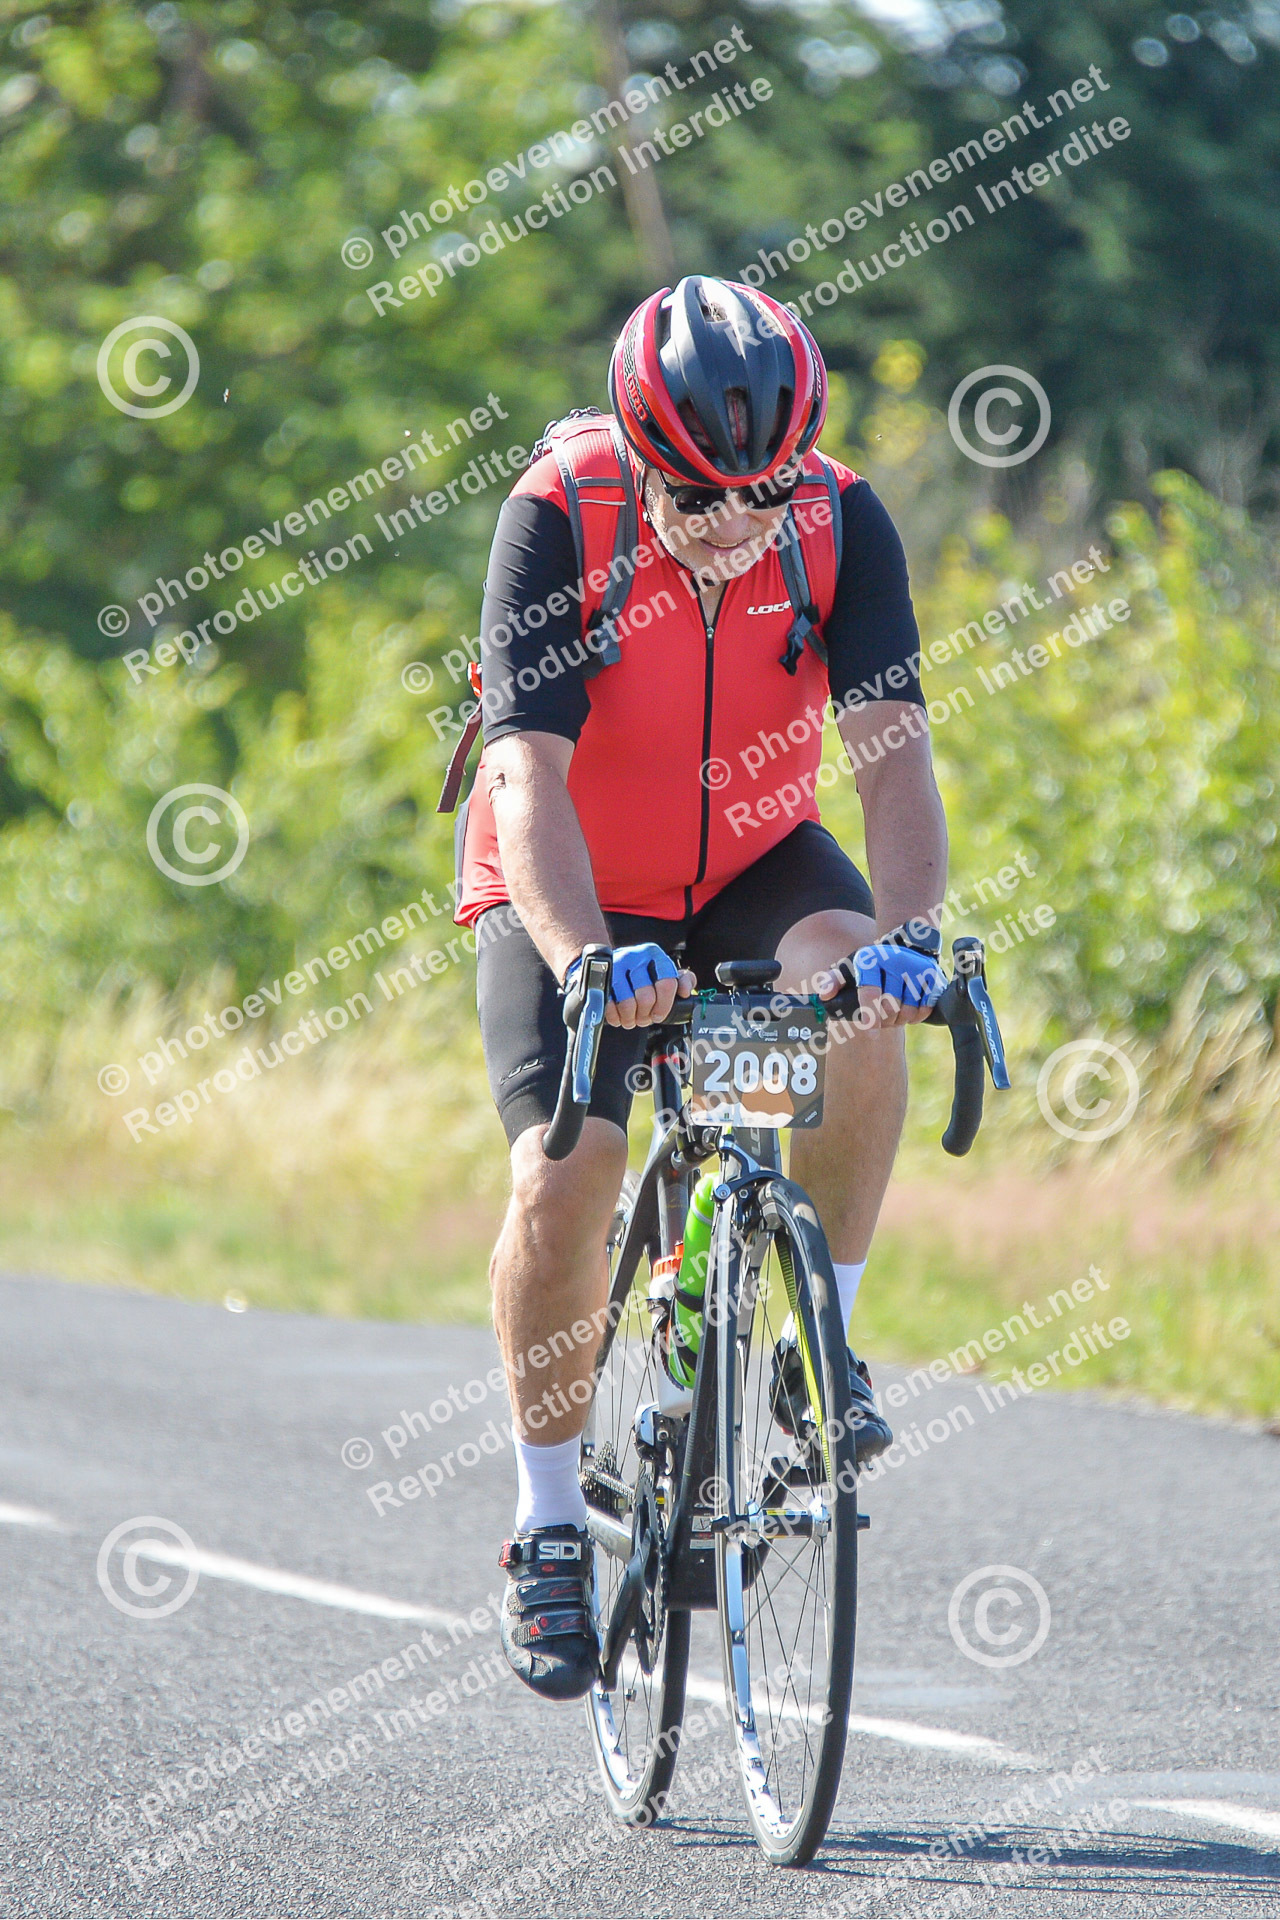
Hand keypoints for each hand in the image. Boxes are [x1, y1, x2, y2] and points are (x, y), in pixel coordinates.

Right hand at [603, 943, 695, 1028]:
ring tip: (632, 1017)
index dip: (664, 1005)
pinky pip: (609, 1006)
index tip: (660, 1014)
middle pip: (646, 997)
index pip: (666, 984)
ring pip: (627, 1004)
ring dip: (630, 1018)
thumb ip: (684, 980)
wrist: (609, 965)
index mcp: (654, 954)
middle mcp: (634, 957)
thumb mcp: (666, 973)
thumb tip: (685, 991)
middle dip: (646, 1014)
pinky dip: (615, 1017)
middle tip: (644, 1017)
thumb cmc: (642, 974)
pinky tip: (619, 1015)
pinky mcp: (599, 979)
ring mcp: (614, 967)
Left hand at [819, 941, 944, 1028]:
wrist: (907, 945)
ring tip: (892, 1014)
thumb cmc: (873, 965)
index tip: (870, 1033)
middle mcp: (895, 960)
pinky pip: (924, 1010)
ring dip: (898, 1020)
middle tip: (878, 1020)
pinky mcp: (933, 976)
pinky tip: (907, 1009)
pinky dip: (915, 1017)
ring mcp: (916, 968)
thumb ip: (833, 981)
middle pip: (890, 1007)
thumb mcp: (850, 968)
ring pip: (908, 1011)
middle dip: (882, 1020)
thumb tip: (824, 994)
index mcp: (871, 959)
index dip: (869, 1016)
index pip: (871, 992)